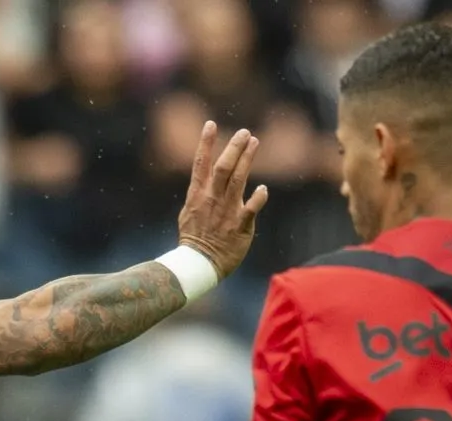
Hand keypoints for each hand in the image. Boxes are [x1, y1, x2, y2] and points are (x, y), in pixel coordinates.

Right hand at [175, 120, 268, 280]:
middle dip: (233, 148)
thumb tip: (202, 179)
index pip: (201, 164)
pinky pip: (251, 208)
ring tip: (255, 142)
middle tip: (245, 132)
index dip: (205, 143)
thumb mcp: (189, 212)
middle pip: (223, 167)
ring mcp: (226, 211)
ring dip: (247, 160)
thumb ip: (198, 194)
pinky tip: (263, 188)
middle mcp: (212, 199)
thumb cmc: (194, 239)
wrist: (199, 264)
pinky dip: (258, 198)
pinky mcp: (239, 226)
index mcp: (198, 195)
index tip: (211, 124)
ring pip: (238, 181)